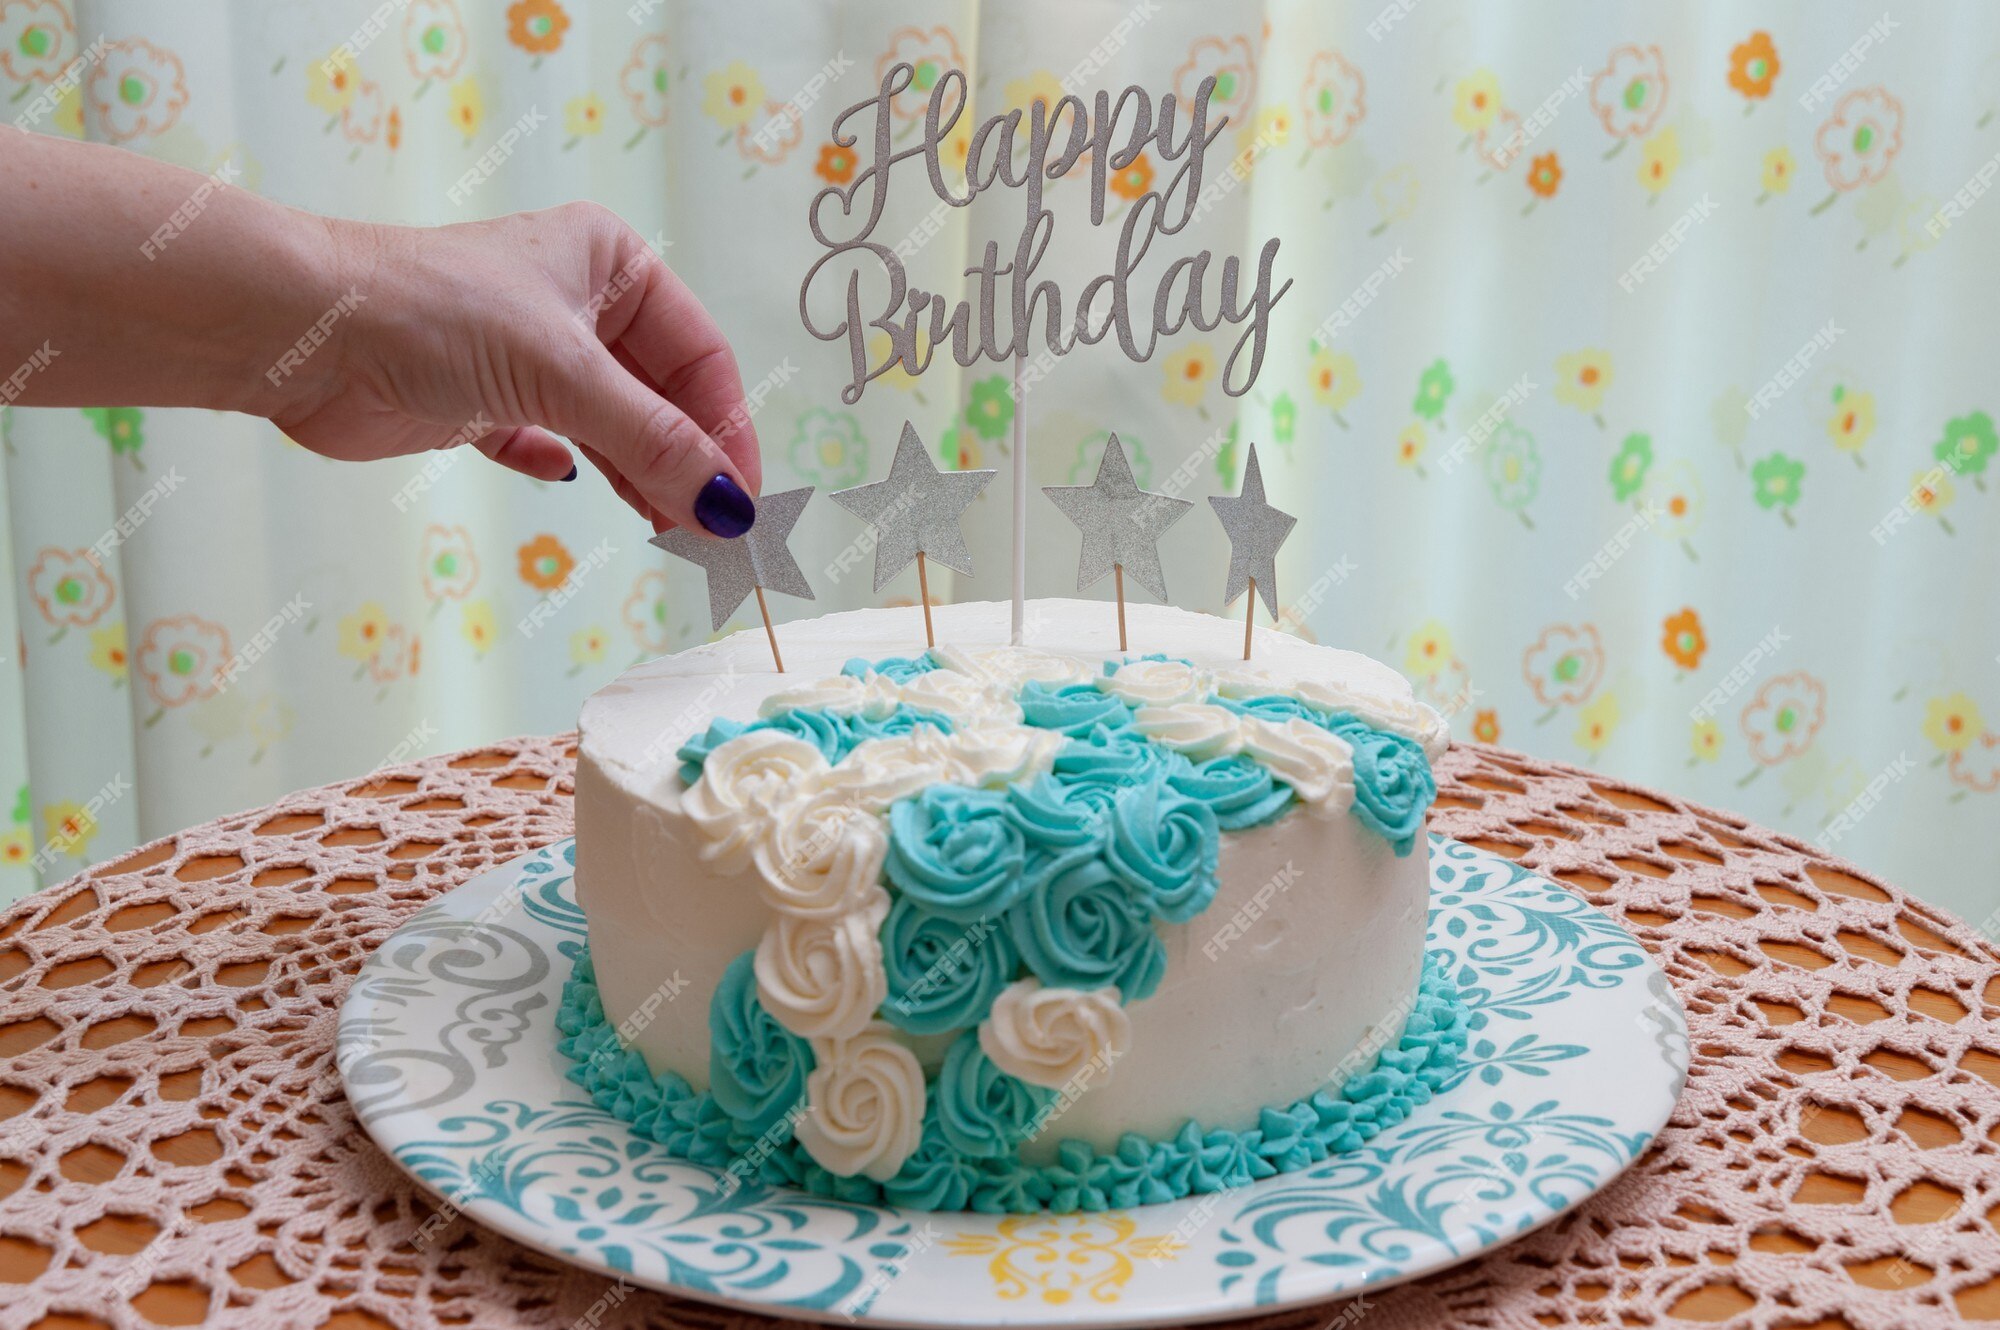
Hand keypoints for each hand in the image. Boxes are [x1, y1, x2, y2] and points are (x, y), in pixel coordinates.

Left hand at [273, 202, 760, 536]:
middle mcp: (575, 301)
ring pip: (611, 423)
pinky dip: (568, 464)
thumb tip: (729, 508)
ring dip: (640, 476)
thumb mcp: (564, 376)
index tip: (743, 500)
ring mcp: (526, 351)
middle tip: (711, 532)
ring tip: (668, 532)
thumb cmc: (432, 313)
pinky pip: (546, 437)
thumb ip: (654, 444)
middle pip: (660, 395)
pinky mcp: (480, 398)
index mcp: (610, 264)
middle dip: (686, 461)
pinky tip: (572, 482)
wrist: (301, 331)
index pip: (700, 356)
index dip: (727, 430)